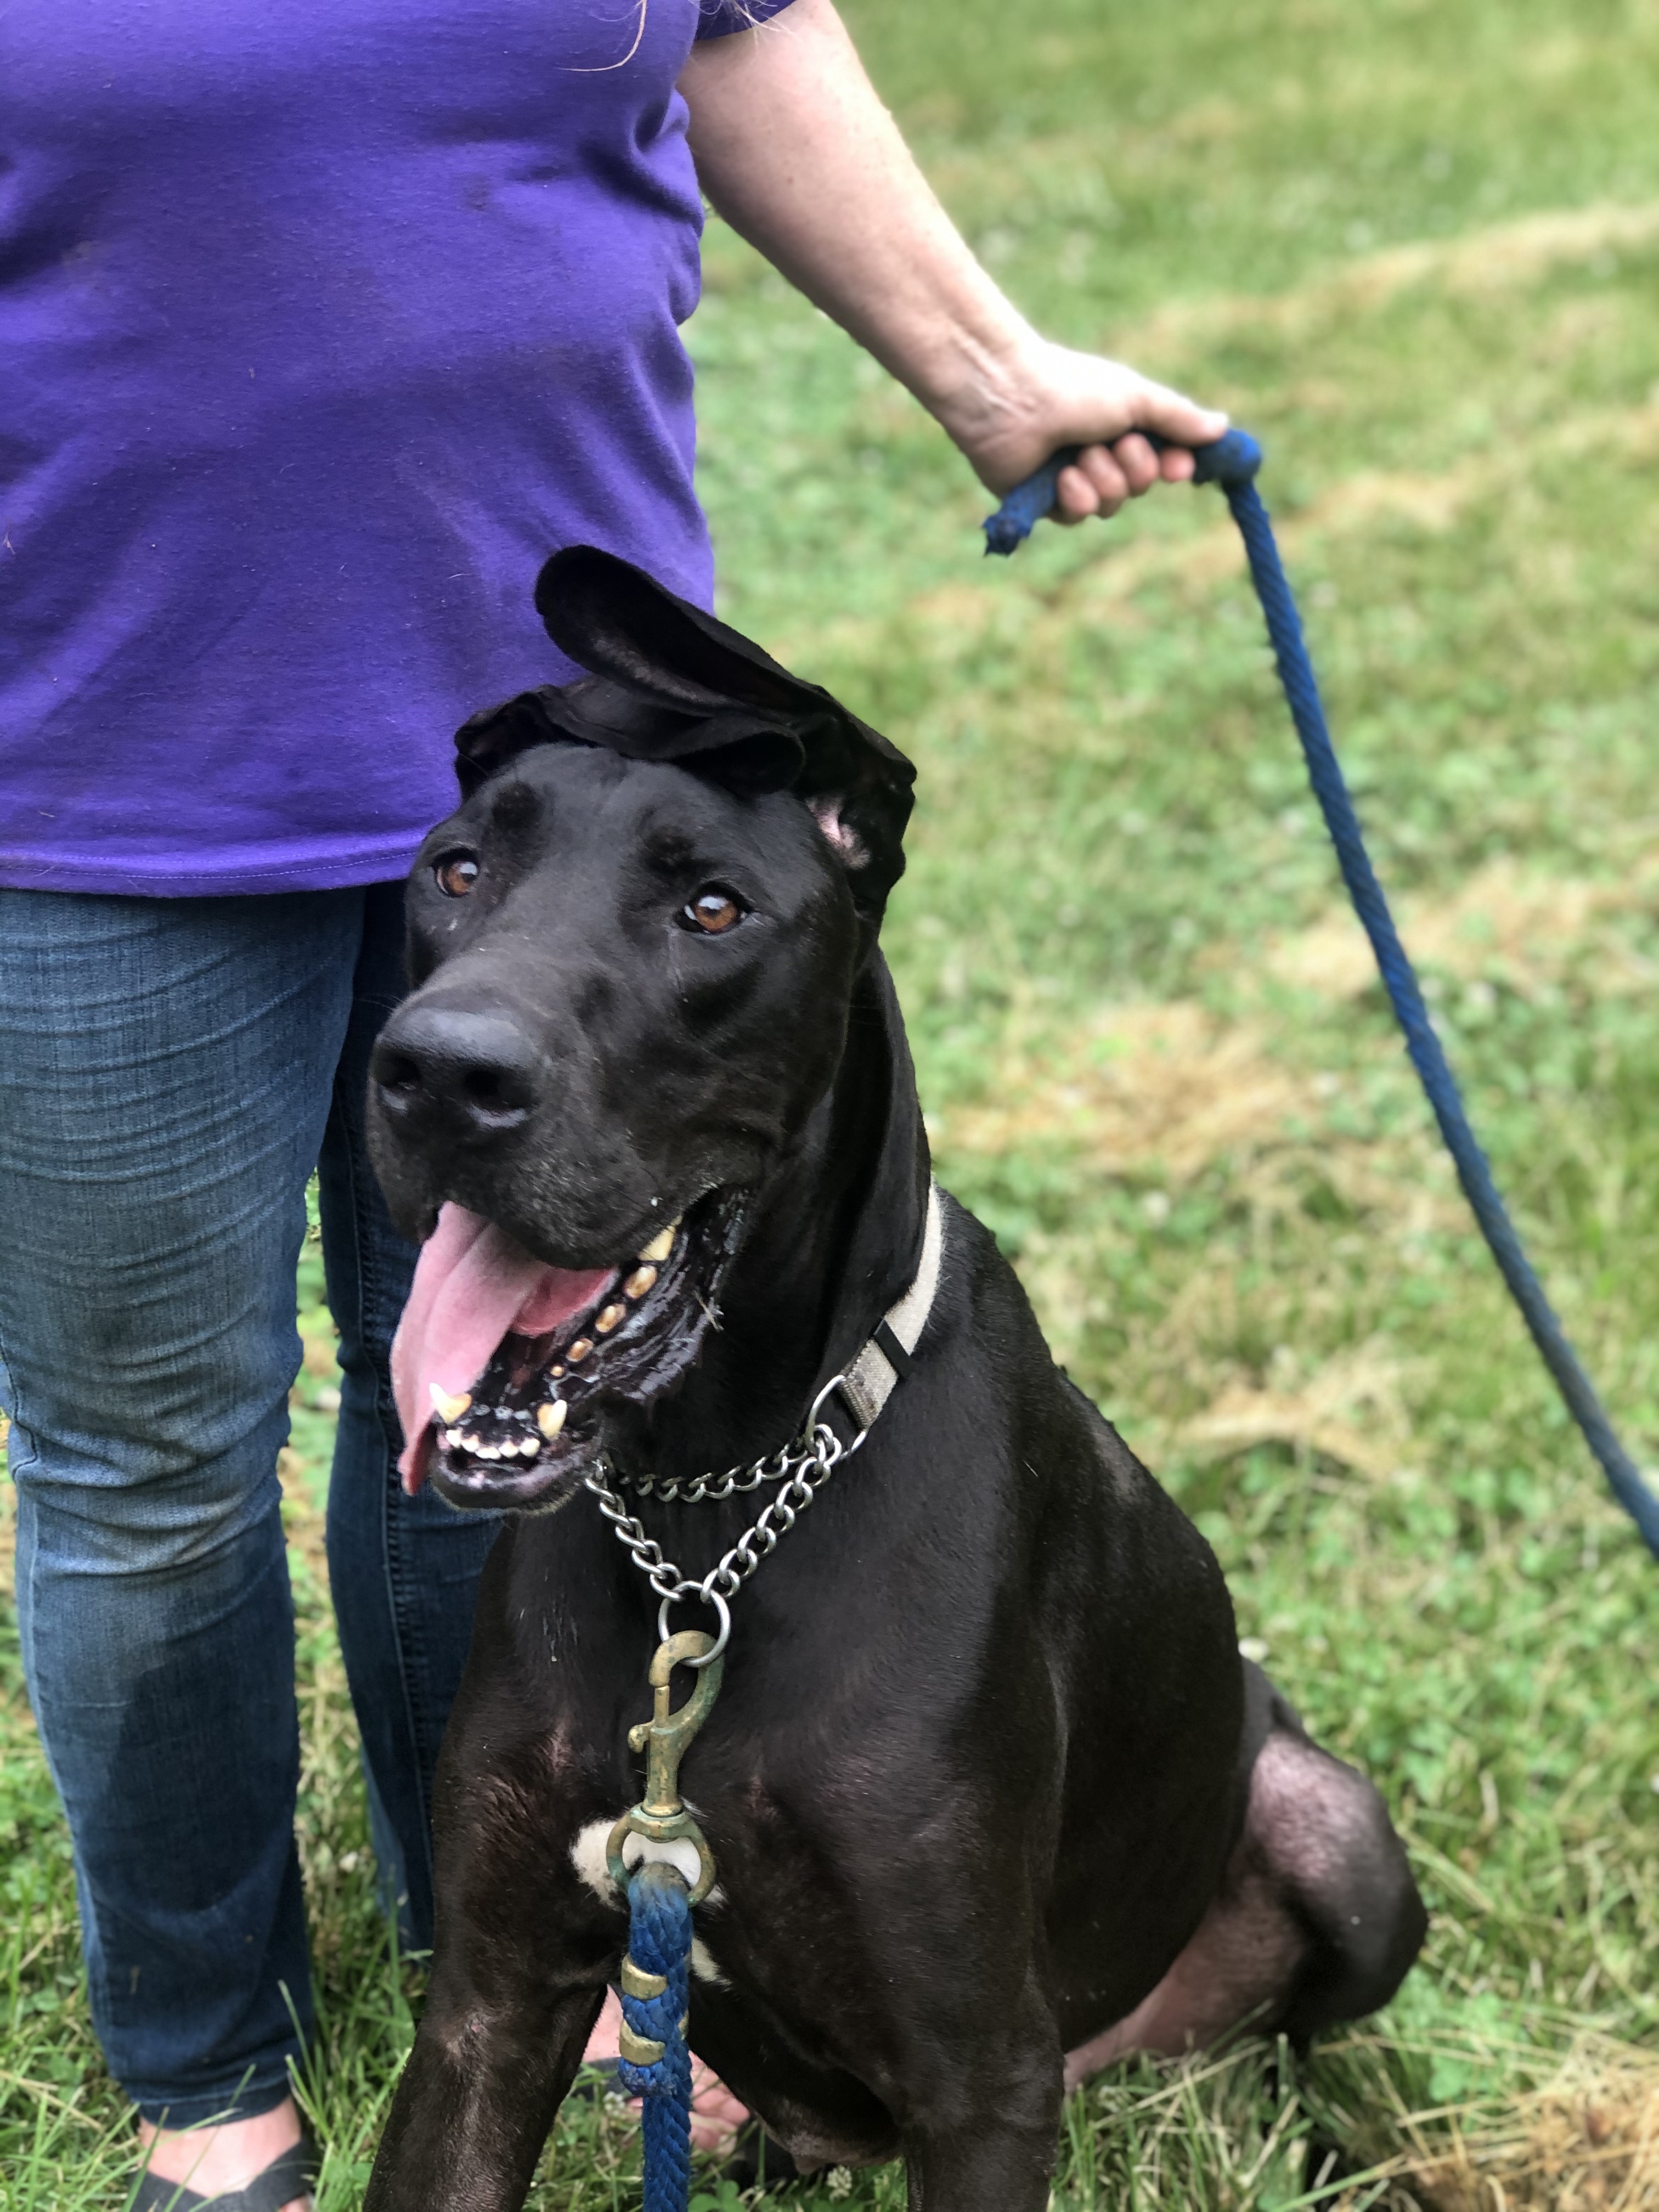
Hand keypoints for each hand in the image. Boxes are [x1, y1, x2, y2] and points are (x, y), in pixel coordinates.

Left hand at [940, 336, 1228, 523]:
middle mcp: (1099, 451)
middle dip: (1134, 468)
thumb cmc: (1073, 387)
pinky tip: (1062, 475)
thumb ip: (1178, 417)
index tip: (1180, 467)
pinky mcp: (1044, 500)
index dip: (1175, 466)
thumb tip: (1222, 427)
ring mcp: (1072, 477)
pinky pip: (1078, 516)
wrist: (1011, 397)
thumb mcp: (1136, 399)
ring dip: (1103, 479)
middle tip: (1117, 443)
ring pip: (1112, 505)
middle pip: (1141, 486)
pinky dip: (1076, 496)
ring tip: (1080, 453)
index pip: (1164, 458)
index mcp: (1122, 424)